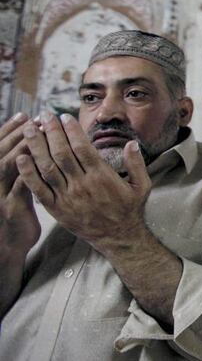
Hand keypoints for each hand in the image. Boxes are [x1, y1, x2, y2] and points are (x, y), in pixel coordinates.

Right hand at [0, 114, 39, 258]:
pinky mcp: (11, 208)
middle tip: (34, 118)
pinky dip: (28, 171)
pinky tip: (38, 160)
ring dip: (23, 147)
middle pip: (3, 151)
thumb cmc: (16, 214)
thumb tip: (33, 145)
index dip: (10, 129)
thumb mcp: (14, 190)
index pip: (0, 146)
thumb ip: (22, 170)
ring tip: (37, 132)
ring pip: (8, 165)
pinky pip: (19, 186)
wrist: (9, 246)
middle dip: (18, 133)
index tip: (24, 114)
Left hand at [16, 112, 151, 252]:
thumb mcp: (142, 186)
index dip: (71, 130)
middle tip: (44, 115)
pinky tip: (21, 158)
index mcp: (102, 177)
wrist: (118, 237)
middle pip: (61, 153)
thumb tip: (132, 143)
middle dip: (51, 132)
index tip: (64, 116)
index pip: (82, 147)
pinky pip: (38, 189)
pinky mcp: (57, 208)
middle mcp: (82, 185)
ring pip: (47, 168)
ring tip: (28, 129)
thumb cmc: (130, 209)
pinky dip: (28, 173)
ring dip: (36, 147)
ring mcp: (67, 197)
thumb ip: (137, 163)